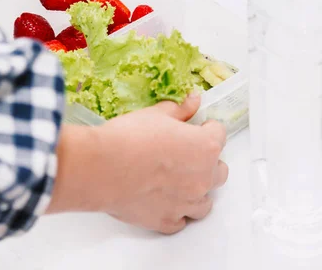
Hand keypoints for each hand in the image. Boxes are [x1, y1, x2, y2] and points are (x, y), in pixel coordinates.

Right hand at [48, 93, 228, 234]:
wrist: (101, 167)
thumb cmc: (128, 138)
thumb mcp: (155, 115)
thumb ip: (179, 110)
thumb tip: (193, 101)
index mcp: (204, 147)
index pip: (219, 135)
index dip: (207, 129)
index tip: (198, 128)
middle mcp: (202, 178)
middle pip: (219, 171)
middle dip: (208, 162)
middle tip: (188, 155)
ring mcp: (186, 203)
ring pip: (205, 202)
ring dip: (197, 191)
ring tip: (180, 182)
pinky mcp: (166, 221)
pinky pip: (181, 221)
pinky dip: (176, 213)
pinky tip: (165, 202)